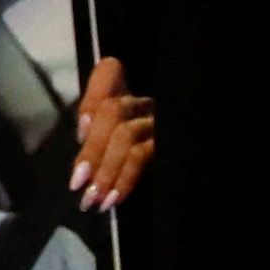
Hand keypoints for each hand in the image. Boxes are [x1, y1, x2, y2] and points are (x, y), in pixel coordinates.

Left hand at [68, 55, 156, 211]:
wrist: (193, 183)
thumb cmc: (138, 160)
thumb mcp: (114, 144)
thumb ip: (97, 136)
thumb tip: (82, 145)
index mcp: (128, 92)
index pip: (109, 70)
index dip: (91, 96)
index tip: (80, 130)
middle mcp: (146, 102)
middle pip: (112, 109)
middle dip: (91, 150)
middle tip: (77, 183)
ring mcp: (160, 121)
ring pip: (126, 134)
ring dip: (105, 171)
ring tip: (92, 198)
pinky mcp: (171, 145)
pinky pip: (142, 156)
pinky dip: (123, 179)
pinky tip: (113, 199)